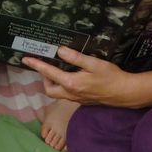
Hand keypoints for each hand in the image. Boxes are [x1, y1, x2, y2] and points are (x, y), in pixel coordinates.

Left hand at [23, 47, 140, 107]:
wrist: (124, 93)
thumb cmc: (111, 77)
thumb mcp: (93, 63)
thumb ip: (75, 58)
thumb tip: (59, 50)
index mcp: (72, 83)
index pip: (49, 73)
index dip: (37, 65)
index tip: (26, 59)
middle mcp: (71, 94)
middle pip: (49, 89)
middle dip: (44, 78)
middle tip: (47, 65)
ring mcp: (77, 99)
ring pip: (57, 94)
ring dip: (53, 83)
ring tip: (57, 70)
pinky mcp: (82, 100)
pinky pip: (66, 95)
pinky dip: (62, 86)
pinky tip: (70, 77)